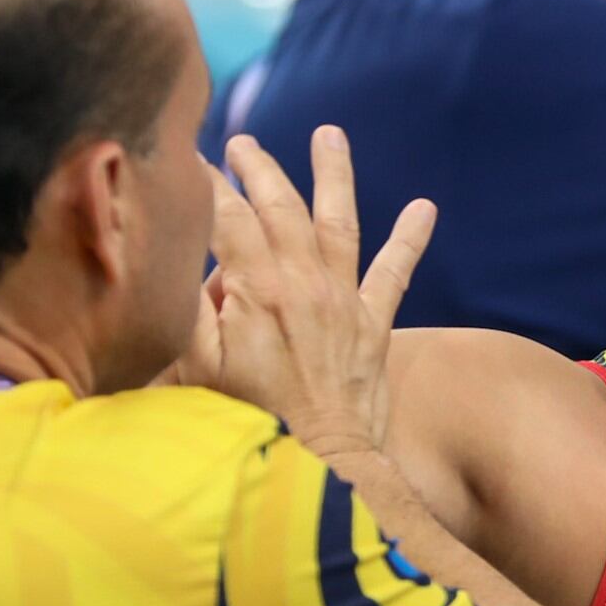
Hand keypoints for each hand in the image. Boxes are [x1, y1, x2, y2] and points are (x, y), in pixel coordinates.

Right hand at [174, 127, 433, 455]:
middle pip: (279, 207)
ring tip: (330, 135)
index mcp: (257, 290)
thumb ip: (187, 313)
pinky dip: (409, 239)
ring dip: (333, 175)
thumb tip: (181, 265)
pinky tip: (425, 208)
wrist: (321, 470)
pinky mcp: (373, 329)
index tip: (187, 158)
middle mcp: (305, 284)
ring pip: (338, 222)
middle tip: (241, 142)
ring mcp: (343, 303)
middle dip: (258, 169)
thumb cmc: (248, 428)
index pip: (226, 218)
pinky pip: (395, 273)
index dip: (204, 185)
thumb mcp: (195, 372)